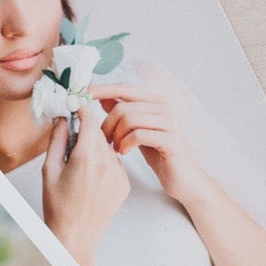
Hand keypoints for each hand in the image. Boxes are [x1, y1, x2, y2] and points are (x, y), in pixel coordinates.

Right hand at [40, 111, 128, 265]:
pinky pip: (115, 163)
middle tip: (72, 131)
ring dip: (95, 147)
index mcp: (86, 160)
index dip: (82, 109)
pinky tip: (90, 176)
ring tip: (78, 163)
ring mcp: (119, 176)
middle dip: (86, 128)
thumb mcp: (49, 170)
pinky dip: (104, 162)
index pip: (90, 121)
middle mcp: (107, 166)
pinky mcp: (125, 185)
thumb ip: (57, 140)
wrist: (76, 235)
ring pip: (108, 148)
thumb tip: (62, 118)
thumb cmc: (57, 205)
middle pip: (100, 133)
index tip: (76, 104)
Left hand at [92, 78, 205, 204]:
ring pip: (129, 119)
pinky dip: (126, 144)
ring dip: (116, 136)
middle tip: (104, 140)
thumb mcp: (137, 129)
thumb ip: (123, 112)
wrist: (183, 177)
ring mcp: (171, 122)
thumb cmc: (160, 153)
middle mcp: (166, 107)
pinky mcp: (171, 139)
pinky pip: (138, 135)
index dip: (101, 89)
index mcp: (157, 101)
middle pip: (123, 106)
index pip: (124, 88)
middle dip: (107, 124)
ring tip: (116, 148)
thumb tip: (101, 96)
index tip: (83, 95)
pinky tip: (124, 152)